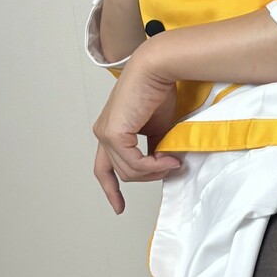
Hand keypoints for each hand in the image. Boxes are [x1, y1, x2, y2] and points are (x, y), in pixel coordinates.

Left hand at [91, 46, 183, 213]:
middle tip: (172, 167)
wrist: (157, 68)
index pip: (104, 167)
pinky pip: (134, 164)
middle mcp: (103, 133)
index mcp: (111, 130)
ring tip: (174, 161)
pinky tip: (167, 159)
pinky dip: (153, 166)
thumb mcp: (158, 128)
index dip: (111, 189)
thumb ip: (155, 148)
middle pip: (122, 172)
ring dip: (154, 171)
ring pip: (129, 171)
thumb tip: (162, 166)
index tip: (119, 207)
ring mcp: (105, 134)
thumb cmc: (159, 90)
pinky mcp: (113, 134)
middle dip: (148, 176)